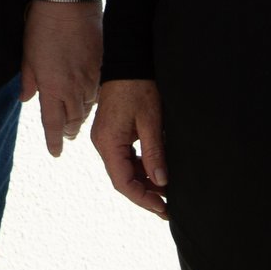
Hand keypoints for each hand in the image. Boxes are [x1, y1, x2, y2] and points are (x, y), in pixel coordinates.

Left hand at [21, 0, 101, 156]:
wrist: (70, 4)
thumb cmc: (43, 27)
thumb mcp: (27, 56)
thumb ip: (28, 81)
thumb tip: (26, 99)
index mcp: (51, 87)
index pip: (53, 124)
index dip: (54, 141)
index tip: (55, 152)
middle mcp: (72, 88)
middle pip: (74, 120)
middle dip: (69, 130)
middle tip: (66, 135)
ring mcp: (88, 78)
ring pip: (87, 108)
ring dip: (80, 117)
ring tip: (75, 120)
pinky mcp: (99, 67)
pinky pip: (95, 92)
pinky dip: (89, 100)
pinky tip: (85, 98)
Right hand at [89, 78, 167, 217]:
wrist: (128, 61)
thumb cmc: (138, 87)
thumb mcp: (151, 121)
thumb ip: (154, 153)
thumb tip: (161, 182)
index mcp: (108, 142)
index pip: (122, 182)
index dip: (143, 199)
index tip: (162, 208)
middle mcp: (103, 143)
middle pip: (122, 179)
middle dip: (145, 194)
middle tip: (167, 208)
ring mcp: (106, 138)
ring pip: (124, 170)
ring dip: (144, 182)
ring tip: (166, 193)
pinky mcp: (112, 133)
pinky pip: (125, 158)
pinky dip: (141, 168)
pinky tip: (157, 173)